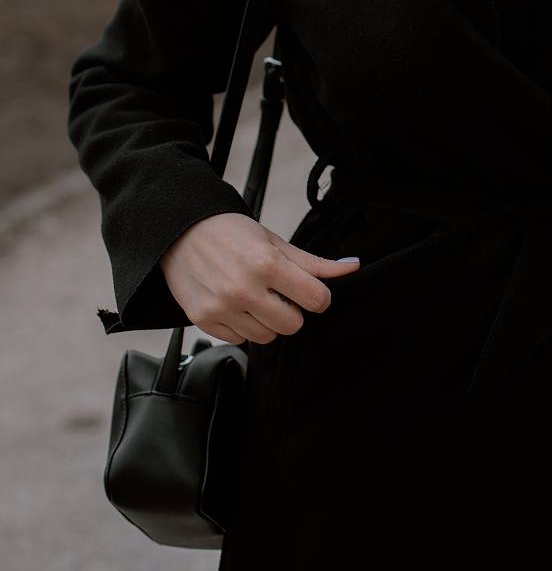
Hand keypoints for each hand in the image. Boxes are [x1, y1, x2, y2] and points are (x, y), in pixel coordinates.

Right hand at [159, 211, 361, 344]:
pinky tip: (236, 304)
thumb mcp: (275, 241)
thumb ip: (314, 262)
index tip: (308, 291)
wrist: (180, 231)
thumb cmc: (231, 232)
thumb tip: (352, 268)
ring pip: (267, 337)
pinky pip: (239, 340)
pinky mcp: (204, 320)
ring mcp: (222, 307)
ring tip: (255, 296)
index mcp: (266, 264)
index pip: (315, 299)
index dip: (317, 297)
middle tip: (279, 293)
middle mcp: (244, 289)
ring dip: (268, 321)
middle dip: (292, 311)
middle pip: (293, 325)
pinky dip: (243, 326)